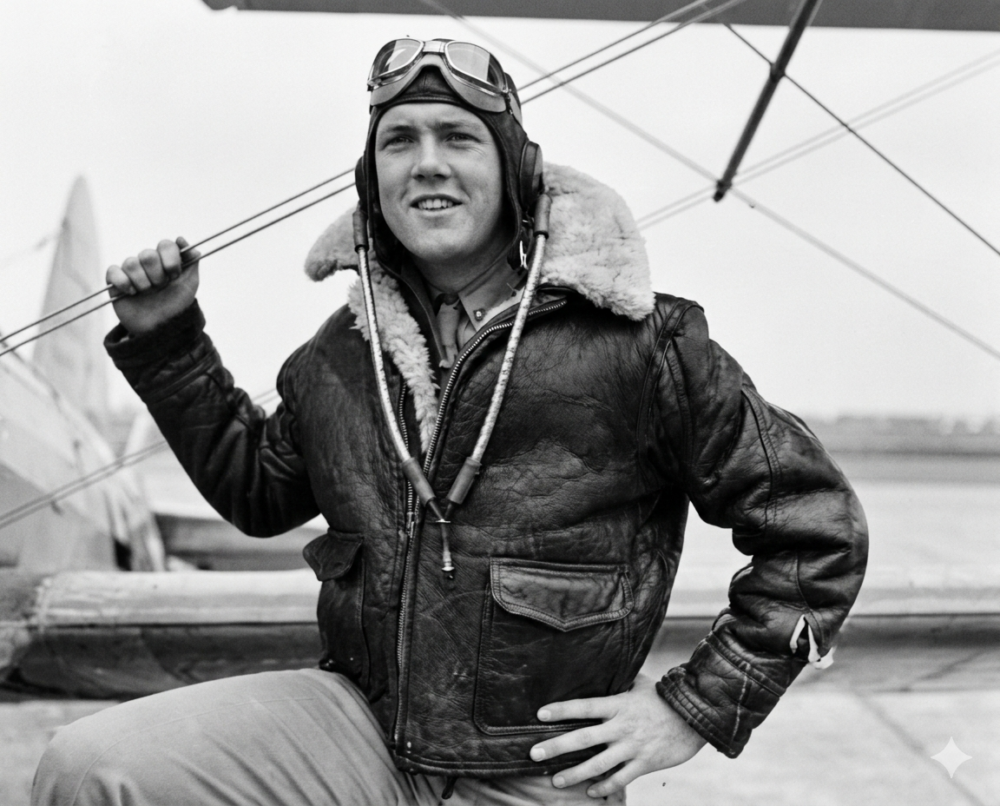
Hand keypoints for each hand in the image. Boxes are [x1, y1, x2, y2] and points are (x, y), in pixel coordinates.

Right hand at [107, 237, 199, 334]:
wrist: (162, 328)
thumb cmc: (177, 305)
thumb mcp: (190, 284)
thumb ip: (191, 261)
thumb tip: (181, 239)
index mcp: (166, 261)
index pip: (165, 245)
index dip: (170, 260)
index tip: (174, 276)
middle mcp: (148, 263)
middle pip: (148, 254)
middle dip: (157, 275)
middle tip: (161, 287)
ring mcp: (131, 271)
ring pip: (131, 263)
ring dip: (143, 282)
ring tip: (147, 293)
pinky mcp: (115, 281)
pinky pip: (113, 271)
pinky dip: (123, 282)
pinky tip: (132, 293)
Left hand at [529, 673, 706, 798]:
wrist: (696, 717)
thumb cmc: (664, 697)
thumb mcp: (640, 685)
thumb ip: (619, 684)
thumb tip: (601, 670)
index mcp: (620, 704)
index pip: (584, 706)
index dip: (562, 710)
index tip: (540, 714)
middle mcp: (623, 727)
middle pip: (584, 738)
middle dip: (557, 747)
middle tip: (534, 753)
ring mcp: (633, 747)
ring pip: (598, 764)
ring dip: (574, 773)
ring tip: (555, 780)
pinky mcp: (645, 764)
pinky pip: (620, 779)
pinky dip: (604, 787)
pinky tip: (589, 792)